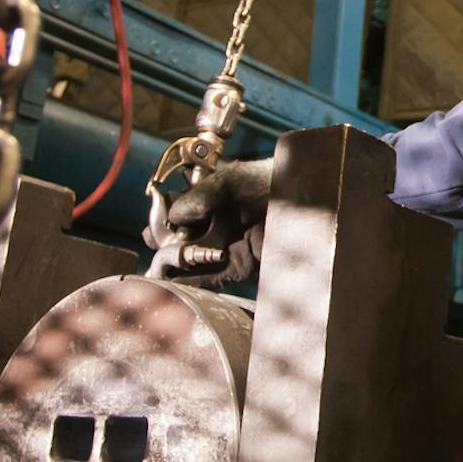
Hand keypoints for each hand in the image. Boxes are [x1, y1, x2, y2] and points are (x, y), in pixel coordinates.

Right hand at [145, 156, 272, 282]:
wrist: (309, 198)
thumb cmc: (272, 180)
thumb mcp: (231, 181)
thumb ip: (201, 196)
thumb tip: (176, 217)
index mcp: (209, 204)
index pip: (175, 217)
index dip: (161, 223)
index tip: (153, 227)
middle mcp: (215, 227)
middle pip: (177, 243)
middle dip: (164, 247)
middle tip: (161, 246)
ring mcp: (226, 249)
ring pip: (190, 265)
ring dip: (173, 267)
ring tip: (161, 267)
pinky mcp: (241, 268)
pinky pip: (212, 279)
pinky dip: (192, 282)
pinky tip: (175, 282)